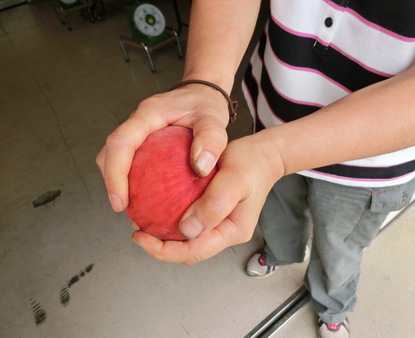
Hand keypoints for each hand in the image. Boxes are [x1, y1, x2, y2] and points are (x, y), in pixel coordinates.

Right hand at [96, 84, 229, 211]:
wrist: (203, 93)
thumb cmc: (206, 104)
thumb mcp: (214, 118)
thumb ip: (211, 139)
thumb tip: (201, 167)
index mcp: (148, 113)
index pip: (120, 142)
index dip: (114, 173)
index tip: (120, 201)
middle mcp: (137, 123)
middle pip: (110, 153)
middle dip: (112, 183)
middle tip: (124, 208)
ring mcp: (138, 133)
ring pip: (115, 159)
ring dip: (119, 182)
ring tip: (134, 207)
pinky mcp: (143, 142)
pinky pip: (130, 162)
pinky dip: (133, 181)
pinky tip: (148, 199)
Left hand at [131, 133, 284, 264]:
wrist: (262, 155)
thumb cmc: (251, 163)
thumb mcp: (235, 179)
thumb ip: (215, 204)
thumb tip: (187, 229)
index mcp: (232, 232)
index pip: (194, 252)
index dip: (164, 251)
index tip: (140, 236)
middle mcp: (224, 232)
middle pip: (188, 249)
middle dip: (160, 245)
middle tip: (137, 229)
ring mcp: (219, 223)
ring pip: (187, 237)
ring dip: (163, 232)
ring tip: (143, 219)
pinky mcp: (213, 212)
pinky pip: (188, 219)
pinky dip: (170, 215)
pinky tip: (156, 203)